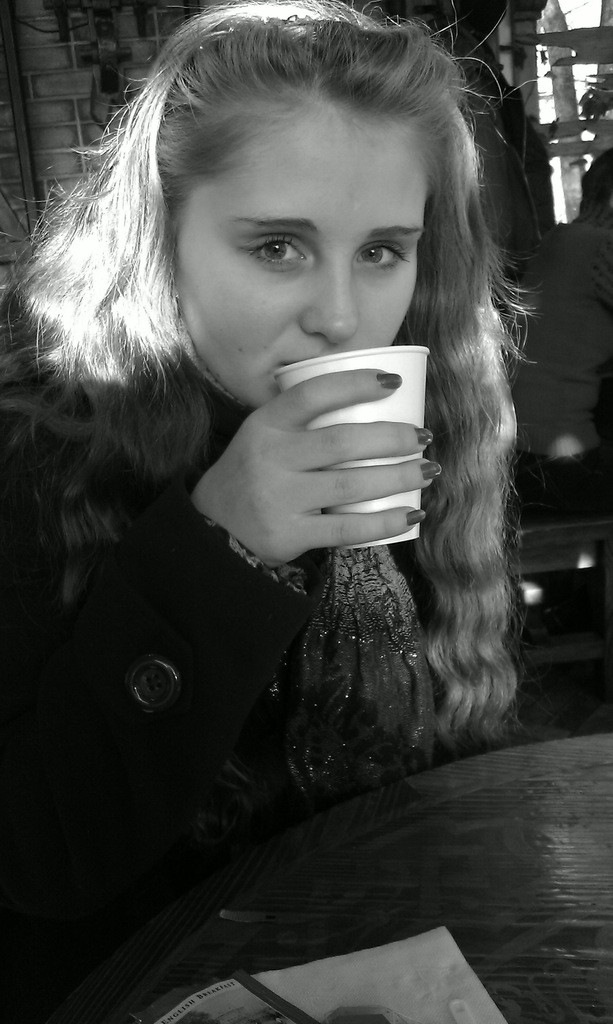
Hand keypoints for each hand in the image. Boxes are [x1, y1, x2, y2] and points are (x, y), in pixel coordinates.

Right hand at [191, 369, 437, 565]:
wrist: (213, 527)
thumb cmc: (253, 473)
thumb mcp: (262, 434)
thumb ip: (302, 418)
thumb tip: (373, 398)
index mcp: (266, 424)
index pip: (313, 394)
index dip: (356, 384)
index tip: (395, 383)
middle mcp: (270, 457)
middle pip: (342, 441)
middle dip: (393, 438)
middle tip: (423, 437)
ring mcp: (278, 498)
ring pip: (351, 484)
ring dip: (399, 477)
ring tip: (428, 471)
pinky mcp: (288, 534)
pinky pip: (346, 528)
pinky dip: (384, 521)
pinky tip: (410, 514)